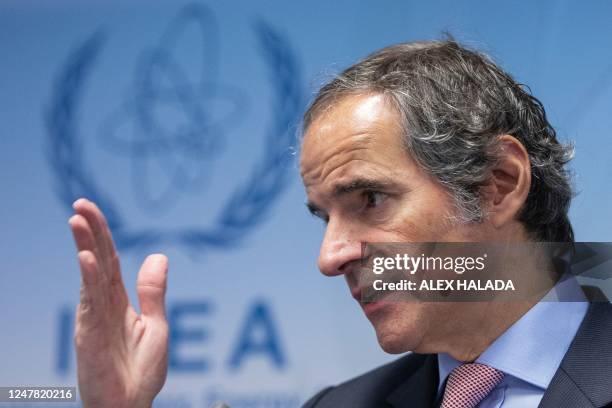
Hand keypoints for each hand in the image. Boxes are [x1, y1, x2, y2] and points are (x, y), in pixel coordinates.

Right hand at [68, 198, 168, 407]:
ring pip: (90, 276)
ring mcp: (95, 319)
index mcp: (120, 301)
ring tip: (77, 220)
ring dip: (85, 247)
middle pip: (97, 261)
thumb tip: (159, 255)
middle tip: (80, 204)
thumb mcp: (156, 325)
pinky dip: (88, 279)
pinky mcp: (89, 336)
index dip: (103, 234)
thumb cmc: (141, 372)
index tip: (91, 209)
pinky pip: (90, 302)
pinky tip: (86, 258)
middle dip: (90, 232)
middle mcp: (104, 305)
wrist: (132, 407)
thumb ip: (154, 293)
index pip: (110, 260)